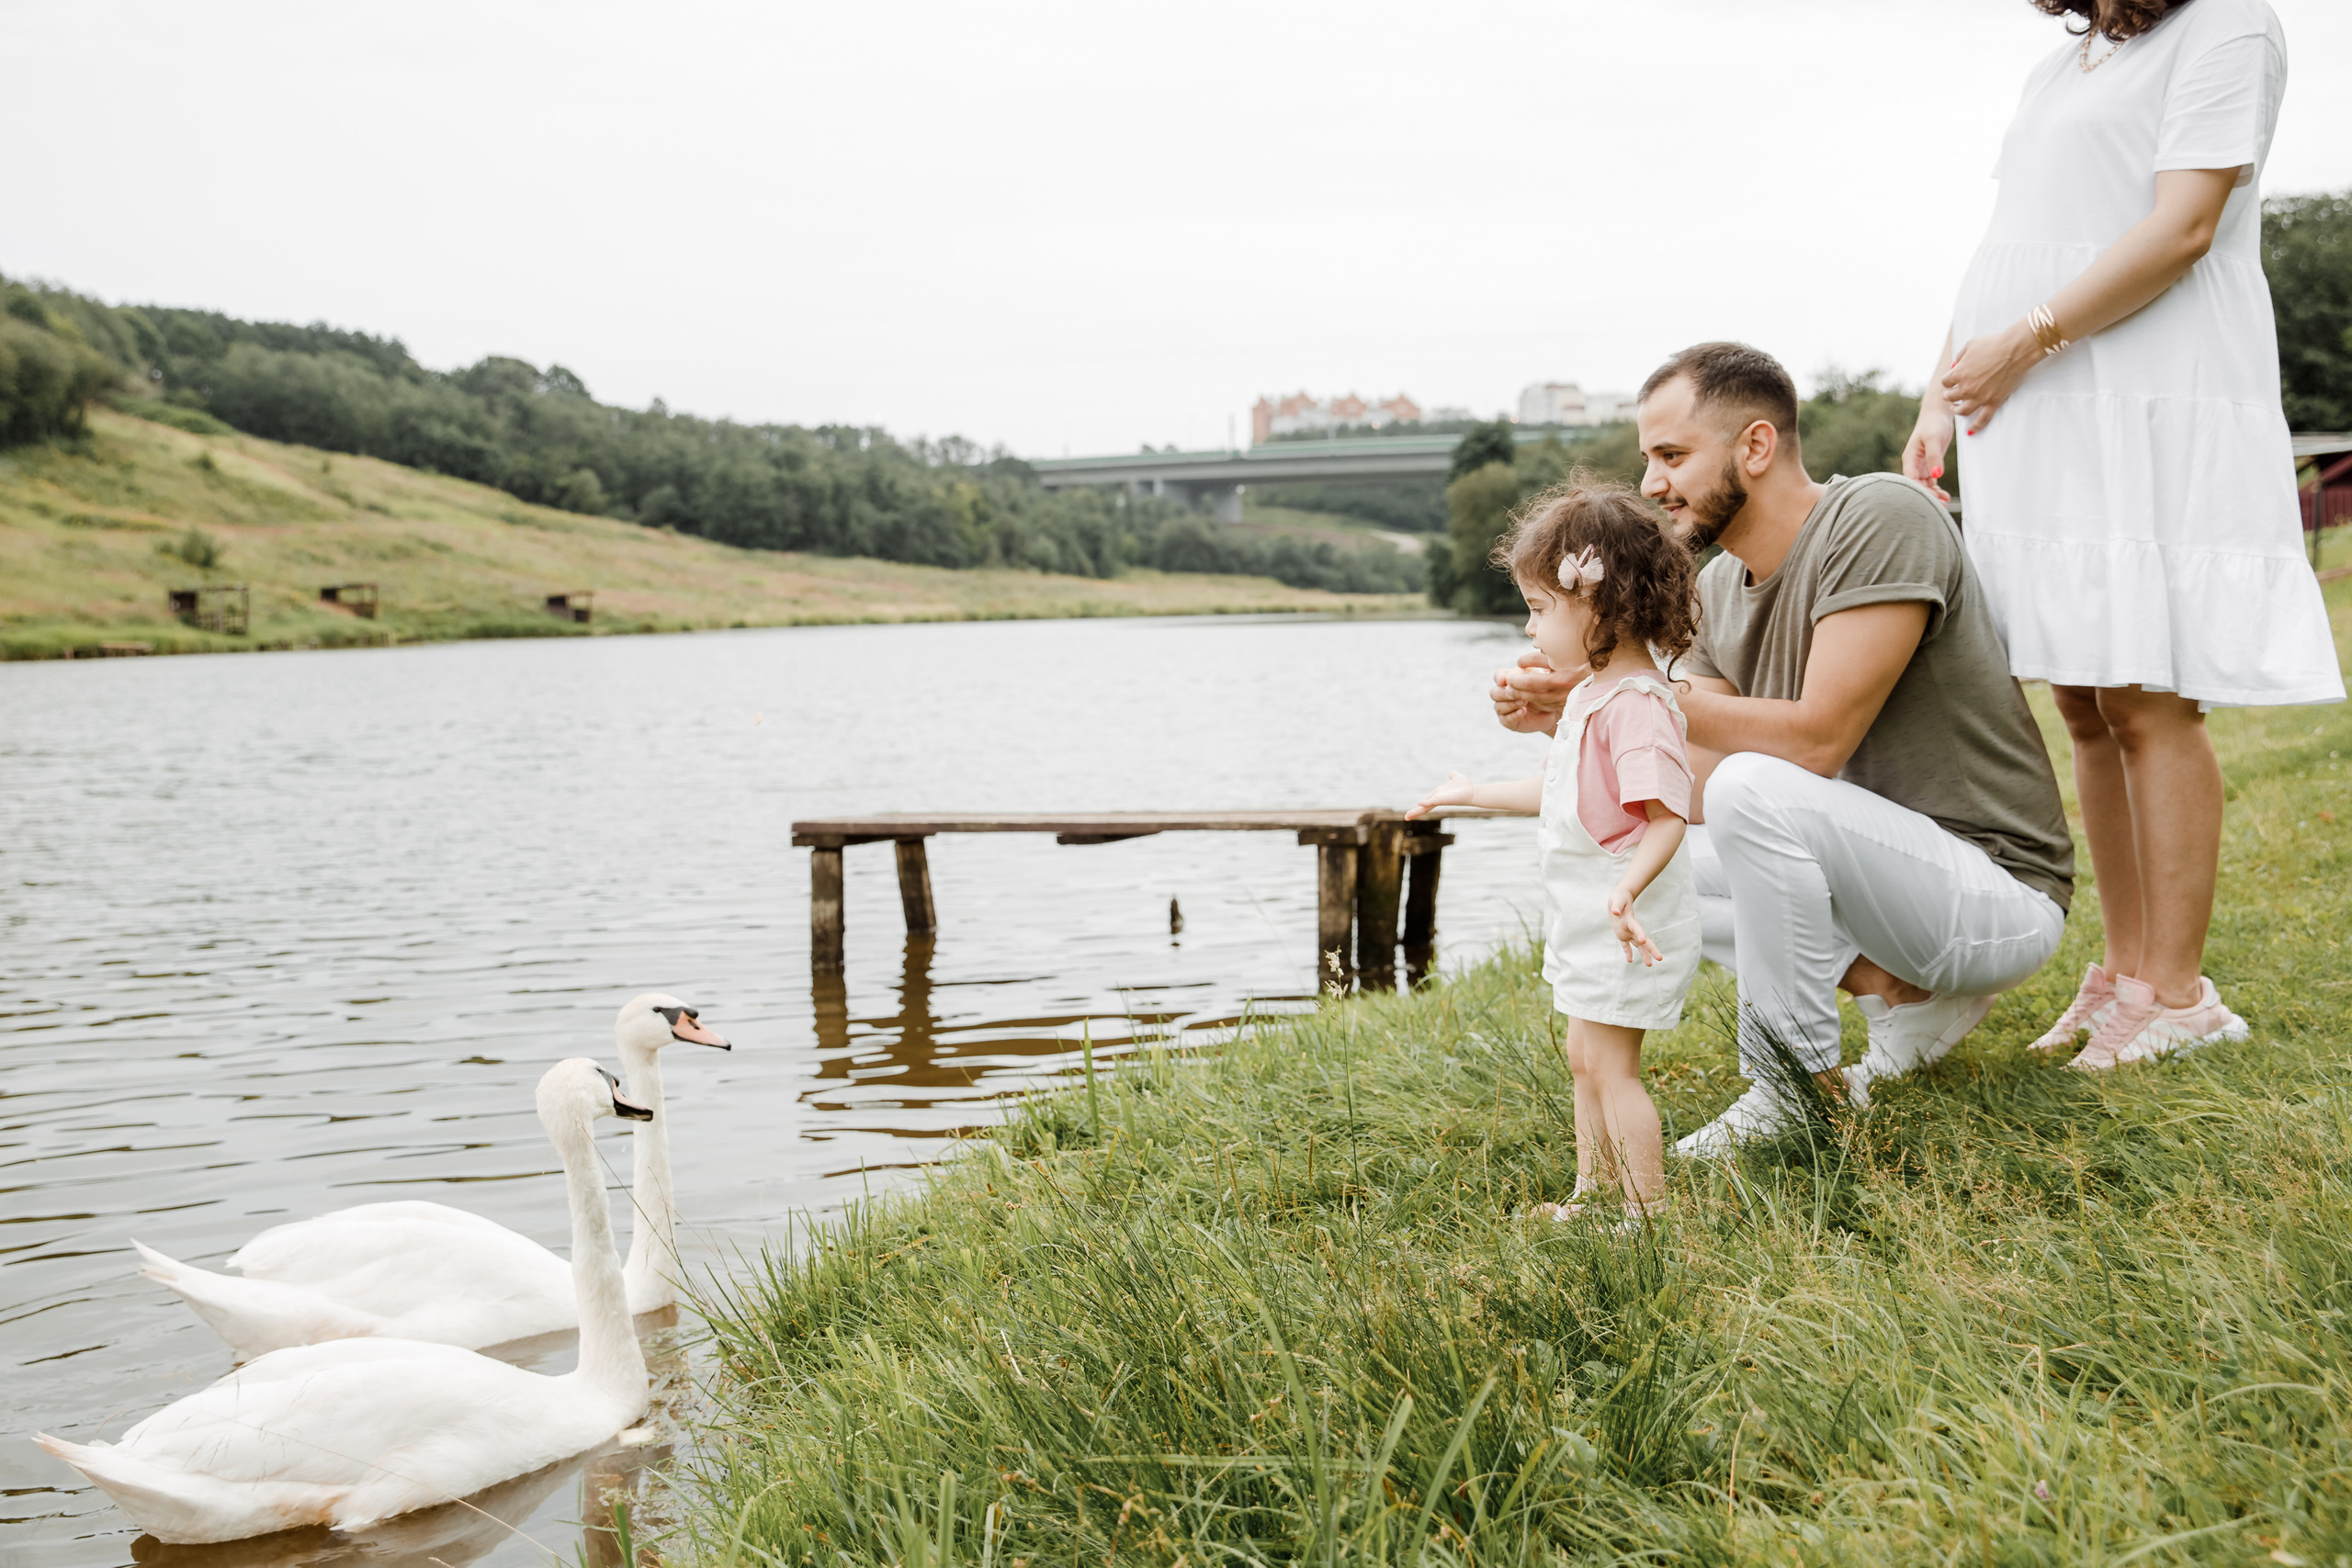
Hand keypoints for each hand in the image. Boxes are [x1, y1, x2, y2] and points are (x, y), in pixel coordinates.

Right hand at [1407, 771, 1476, 819]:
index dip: (1420, 805)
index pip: (1427, 800)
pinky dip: (1426, 802)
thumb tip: (1451, 772)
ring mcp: (1440, 800)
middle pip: (1424, 807)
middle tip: (1406, 817)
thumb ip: (1452, 776)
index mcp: (1439, 794)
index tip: (1414, 809)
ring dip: (1417, 811)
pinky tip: (1419, 804)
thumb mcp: (1456, 778)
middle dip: (1415, 812)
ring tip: (1408, 816)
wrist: (1474, 792)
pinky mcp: (1444, 800)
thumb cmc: (1467, 787)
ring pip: (1426, 806)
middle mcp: (1439, 799)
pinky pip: (1433, 801)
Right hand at [1491, 651, 1580, 736]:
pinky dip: (1514, 714)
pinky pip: (1505, 719)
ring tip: (1524, 702)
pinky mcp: (1510, 722)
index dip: (1500, 678)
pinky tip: (1523, 711)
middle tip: (1517, 692)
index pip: (1498, 676)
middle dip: (1505, 693)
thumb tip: (1529, 660)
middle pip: (1494, 692)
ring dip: (1510, 703)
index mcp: (1510, 680)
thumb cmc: (1549, 690)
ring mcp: (1505, 709)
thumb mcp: (1543, 677)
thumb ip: (1533, 671)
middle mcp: (1504, 694)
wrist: (1556, 710)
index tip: (1506, 680)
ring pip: (1498, 706)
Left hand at [1607, 885, 1663, 966]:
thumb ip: (1617, 906)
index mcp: (1630, 921)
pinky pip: (1626, 946)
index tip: (1643, 940)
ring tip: (1650, 965)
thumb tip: (1614, 912)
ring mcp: (1628, 933)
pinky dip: (1628, 952)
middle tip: (1660, 958)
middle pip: (1643, 941)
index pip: (1637, 928)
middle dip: (1651, 950)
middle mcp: (1631, 929)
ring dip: (1644, 955)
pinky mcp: (1622, 935)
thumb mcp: (1617, 901)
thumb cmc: (1619, 899)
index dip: (1640, 934)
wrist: (1620, 899)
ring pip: (1638, 946)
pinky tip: (1630, 960)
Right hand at [1901, 406, 1954, 503]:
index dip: (1919, 492)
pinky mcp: (1930, 465)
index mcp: (1910, 459)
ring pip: (1925, 486)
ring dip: (1933, 495)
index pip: (1911, 481)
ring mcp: (1921, 466)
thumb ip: (1934, 457)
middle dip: (1927, 497)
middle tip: (1940, 506)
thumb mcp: (1934, 439)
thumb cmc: (1933, 424)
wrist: (1937, 414)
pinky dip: (1937, 490)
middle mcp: (1913, 465)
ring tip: (1945, 502)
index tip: (1931, 499)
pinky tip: (1945, 496)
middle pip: (1917, 486)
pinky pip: (1931, 482)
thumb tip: (1937, 476)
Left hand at [1939, 321, 2042, 435]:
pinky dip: (1975, 427)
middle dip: (1949, 396)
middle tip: (1950, 396)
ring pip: (1962, 411)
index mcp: (1958, 374)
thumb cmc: (1993, 344)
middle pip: (1950, 397)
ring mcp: (1980, 397)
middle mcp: (1966, 388)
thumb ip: (1959, 356)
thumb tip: (1954, 365)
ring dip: (1956, 410)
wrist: (2014, 350)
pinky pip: (1982, 420)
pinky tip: (1970, 432)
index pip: (1945, 382)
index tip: (1952, 380)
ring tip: (1955, 409)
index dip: (1948, 381)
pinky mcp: (1993, 402)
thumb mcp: (1970, 345)